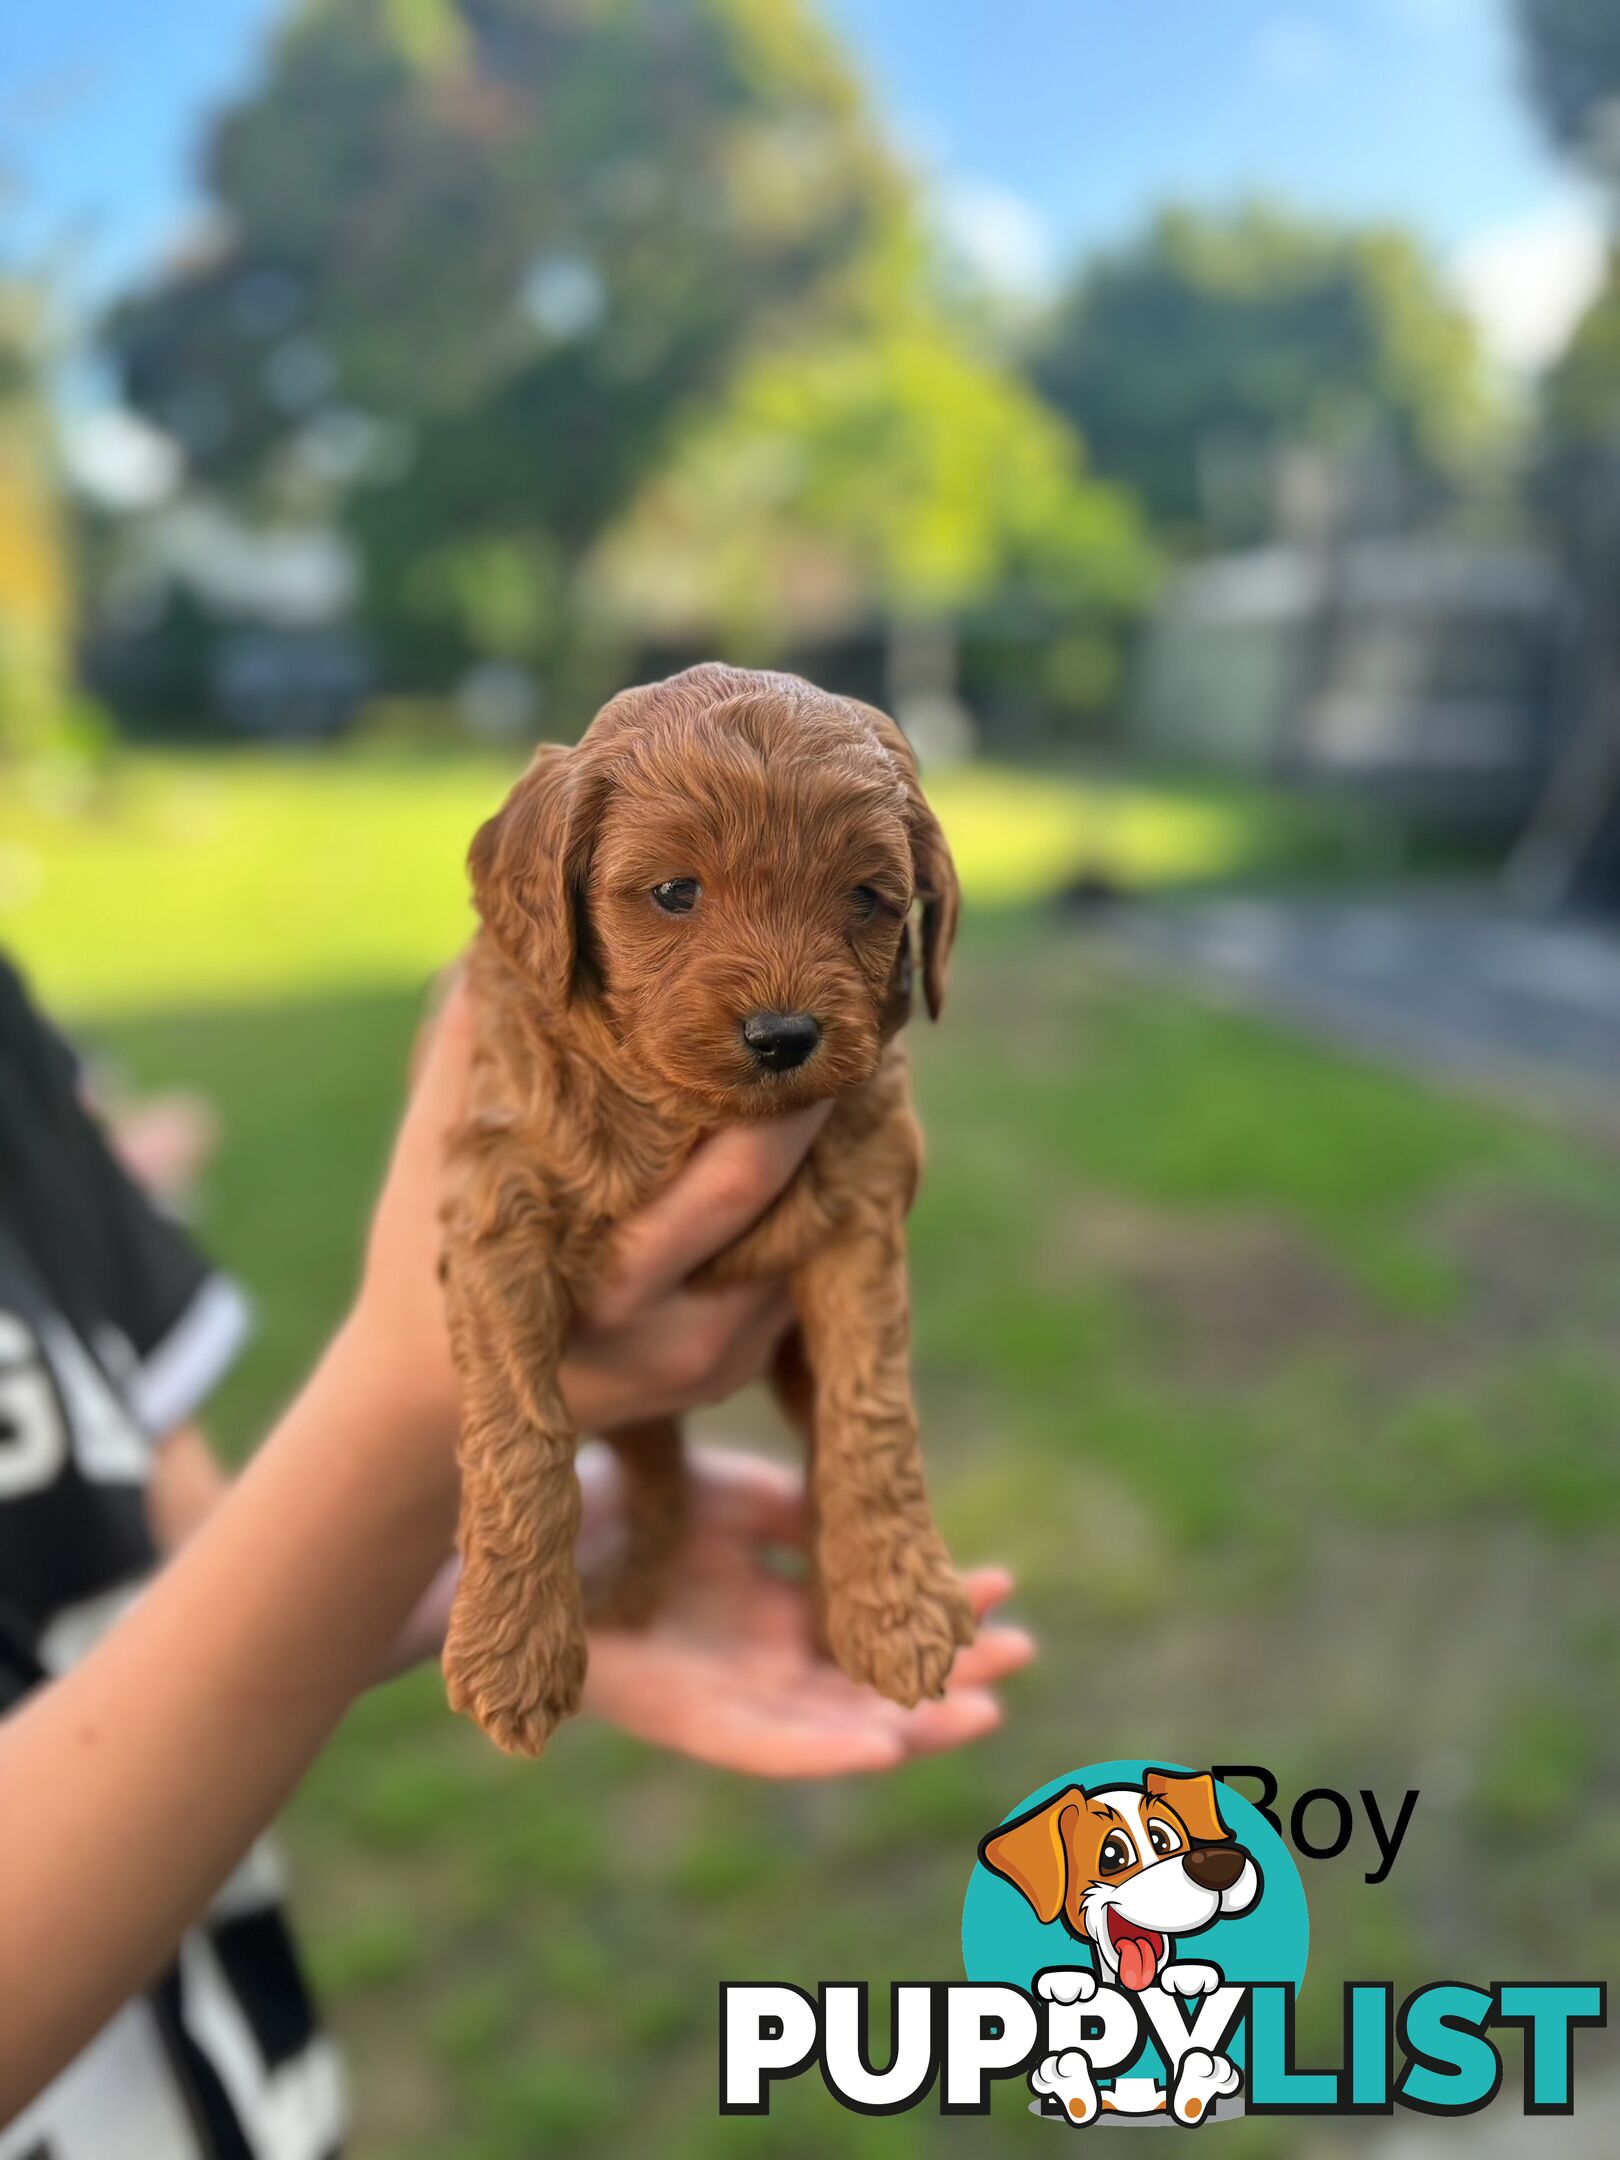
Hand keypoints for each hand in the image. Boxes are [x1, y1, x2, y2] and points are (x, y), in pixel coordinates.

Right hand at [356, 973, 829, 1443]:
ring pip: (819, 1242)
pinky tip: (812, 1136)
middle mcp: (684, 1335)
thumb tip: (506, 936)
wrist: (425, 1402)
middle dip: (833, 1114)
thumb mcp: (435, 1154)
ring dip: (833, 1157)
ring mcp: (720, 1361)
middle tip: (851, 1028)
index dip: (791, 1097)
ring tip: (839, 1067)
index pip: (740, 1180)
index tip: (807, 1019)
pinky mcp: (738, 1366)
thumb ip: (474, 1051)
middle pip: (807, 1207)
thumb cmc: (426, 1258)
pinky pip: (802, 1270)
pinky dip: (811, 1203)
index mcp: (612, 1281)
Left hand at [580, 1449, 1034, 1774]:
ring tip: (986, 1712)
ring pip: (835, 1721)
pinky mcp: (680, 1718)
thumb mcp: (730, 1492)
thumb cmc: (611, 1496)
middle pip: (869, 1675)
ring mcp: (723, 1687)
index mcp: (768, 1593)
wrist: (514, 1520)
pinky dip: (823, 1753)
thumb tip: (874, 1526)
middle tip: (1022, 1652)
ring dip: (912, 1723)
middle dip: (950, 1668)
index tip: (1002, 1582)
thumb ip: (799, 1514)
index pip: (871, 1613)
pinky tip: (883, 1745)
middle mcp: (754, 1647)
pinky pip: (761, 1748)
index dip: (937, 1602)